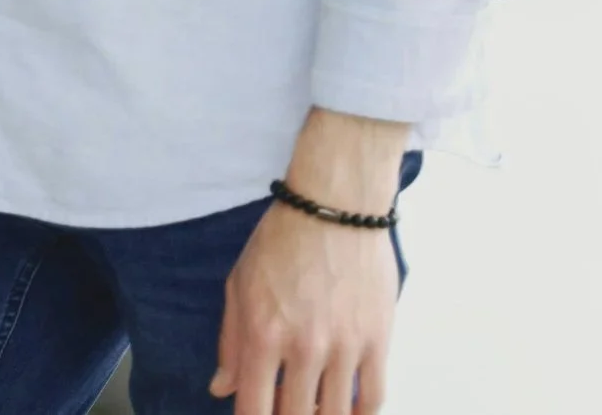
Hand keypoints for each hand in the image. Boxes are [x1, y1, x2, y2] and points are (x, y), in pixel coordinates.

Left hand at [213, 109, 407, 414]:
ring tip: (313, 408)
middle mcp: (305, 346)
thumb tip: (222, 388)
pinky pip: (373, 397)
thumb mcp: (239, 285)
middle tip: (285, 408)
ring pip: (336, 414)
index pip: (255, 409)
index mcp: (263, 334)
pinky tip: (347, 411)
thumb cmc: (280, 242)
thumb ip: (231, 342)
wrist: (335, 207)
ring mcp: (345, 346)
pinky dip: (359, 413)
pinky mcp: (378, 340)